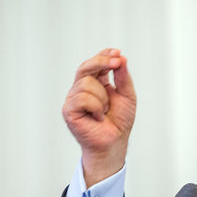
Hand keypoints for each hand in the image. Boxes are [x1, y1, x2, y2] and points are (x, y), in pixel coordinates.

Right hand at [62, 48, 136, 185]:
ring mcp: (73, 98)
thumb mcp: (127, 96)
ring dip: (103, 98)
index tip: (117, 53)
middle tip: (117, 62)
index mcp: (95, 83)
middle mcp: (81, 88)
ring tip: (104, 111)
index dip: (104, 55)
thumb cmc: (119, 122)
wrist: (114, 143)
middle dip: (102, 62)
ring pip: (87, 83)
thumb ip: (123, 77)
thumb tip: (121, 58)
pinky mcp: (68, 110)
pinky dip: (96, 107)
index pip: (96, 63)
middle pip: (86, 66)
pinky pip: (83, 98)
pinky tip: (97, 116)